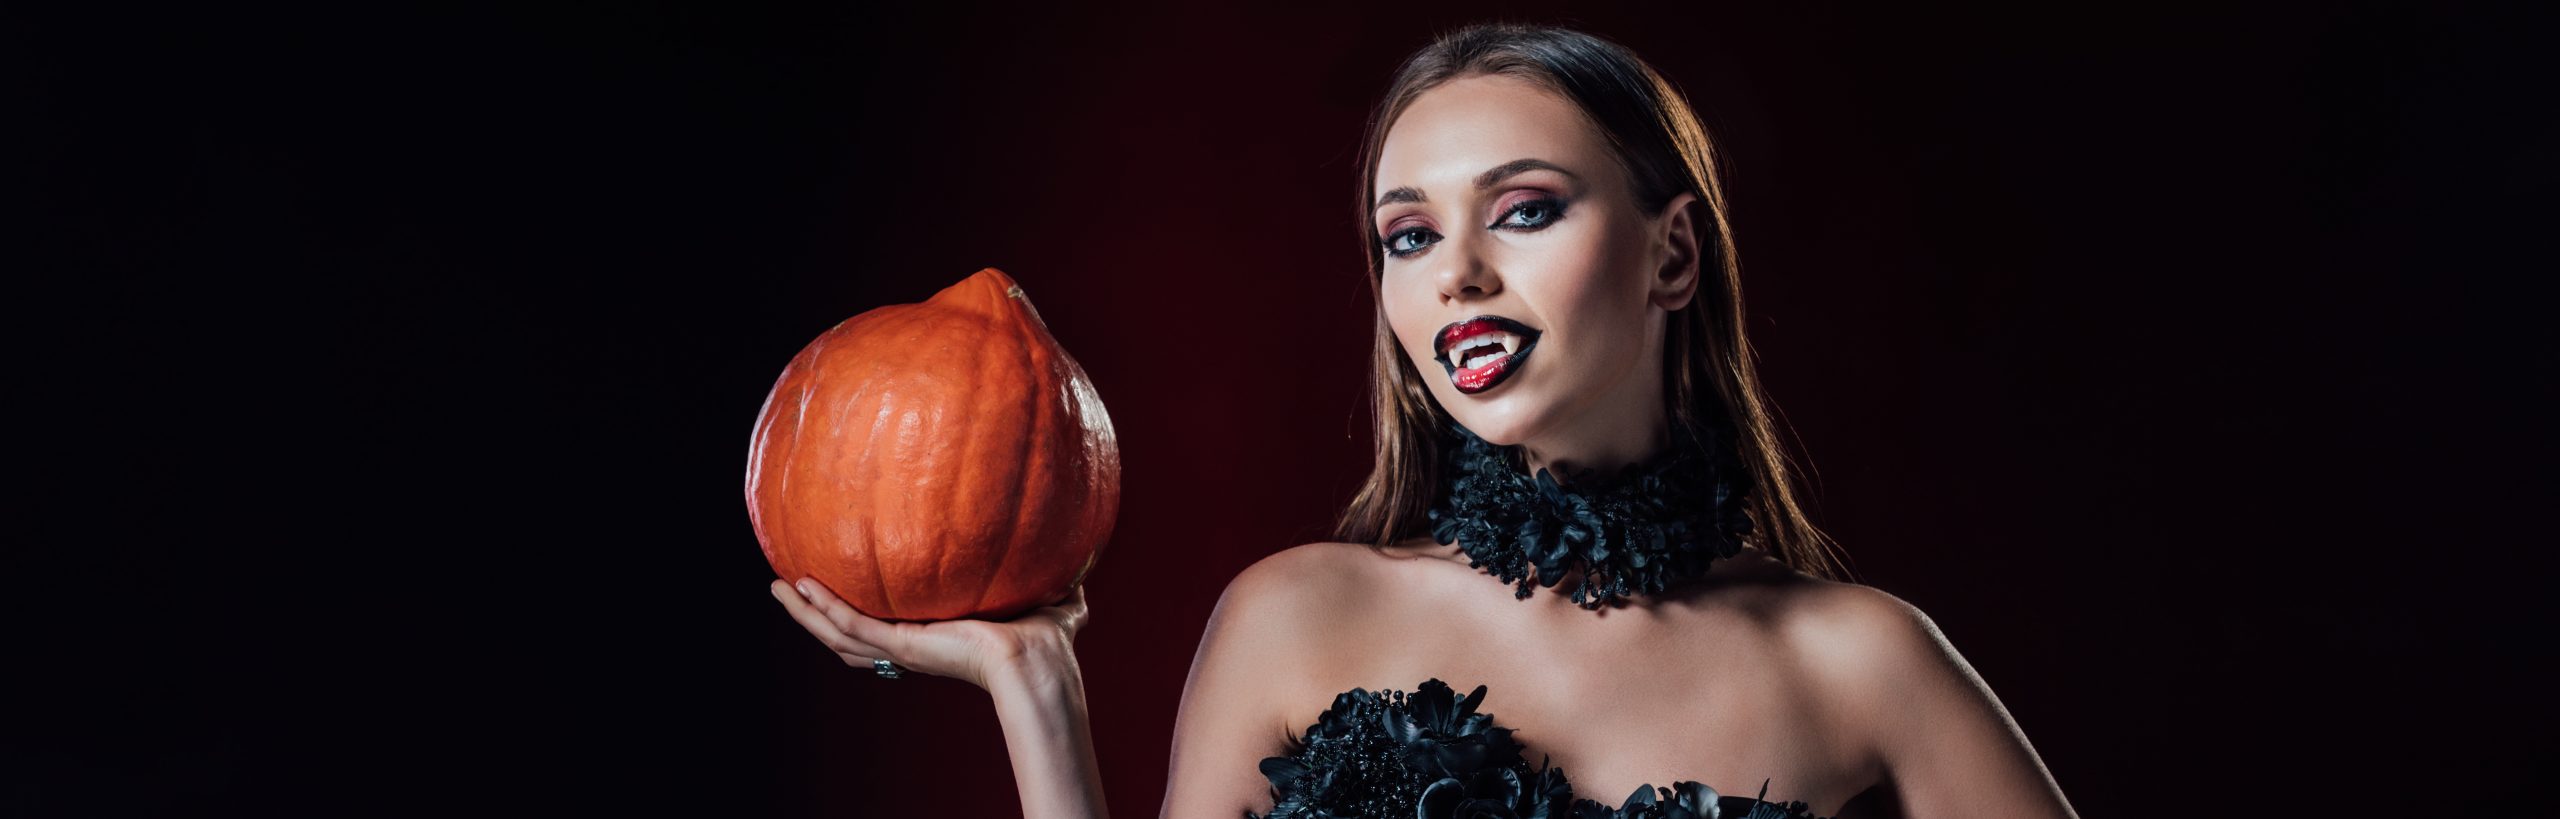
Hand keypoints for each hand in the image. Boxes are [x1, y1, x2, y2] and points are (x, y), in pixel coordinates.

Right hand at [771, 578, 1089, 692]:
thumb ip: (1060, 588)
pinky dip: (822, 610)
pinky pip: (851, 627)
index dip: (860, 612)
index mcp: (935, 639)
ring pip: (837, 636)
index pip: (887, 630)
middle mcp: (913, 646)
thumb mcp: (1051, 604)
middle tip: (787, 587)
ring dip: (804, 613)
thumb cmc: (1046, 642)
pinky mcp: (903, 645)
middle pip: (848, 636)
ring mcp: (903, 648)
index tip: (841, 590)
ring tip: (777, 587)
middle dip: (814, 614)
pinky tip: (800, 588)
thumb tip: (1082, 567)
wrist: (1039, 662)